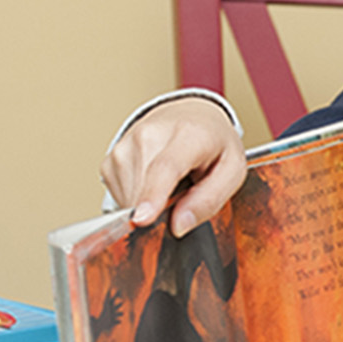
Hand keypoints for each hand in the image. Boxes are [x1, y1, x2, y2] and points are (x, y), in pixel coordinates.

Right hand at [100, 98, 244, 236]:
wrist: (190, 115)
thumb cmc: (214, 143)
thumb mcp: (232, 170)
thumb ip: (210, 199)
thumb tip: (178, 226)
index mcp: (188, 134)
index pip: (165, 167)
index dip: (153, 196)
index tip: (142, 219)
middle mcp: (150, 136)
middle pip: (145, 191)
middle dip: (162, 211)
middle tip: (185, 195)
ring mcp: (125, 147)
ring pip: (131, 199)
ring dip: (151, 204)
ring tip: (172, 183)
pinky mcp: (110, 161)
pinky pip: (121, 196)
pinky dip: (139, 199)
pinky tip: (155, 182)